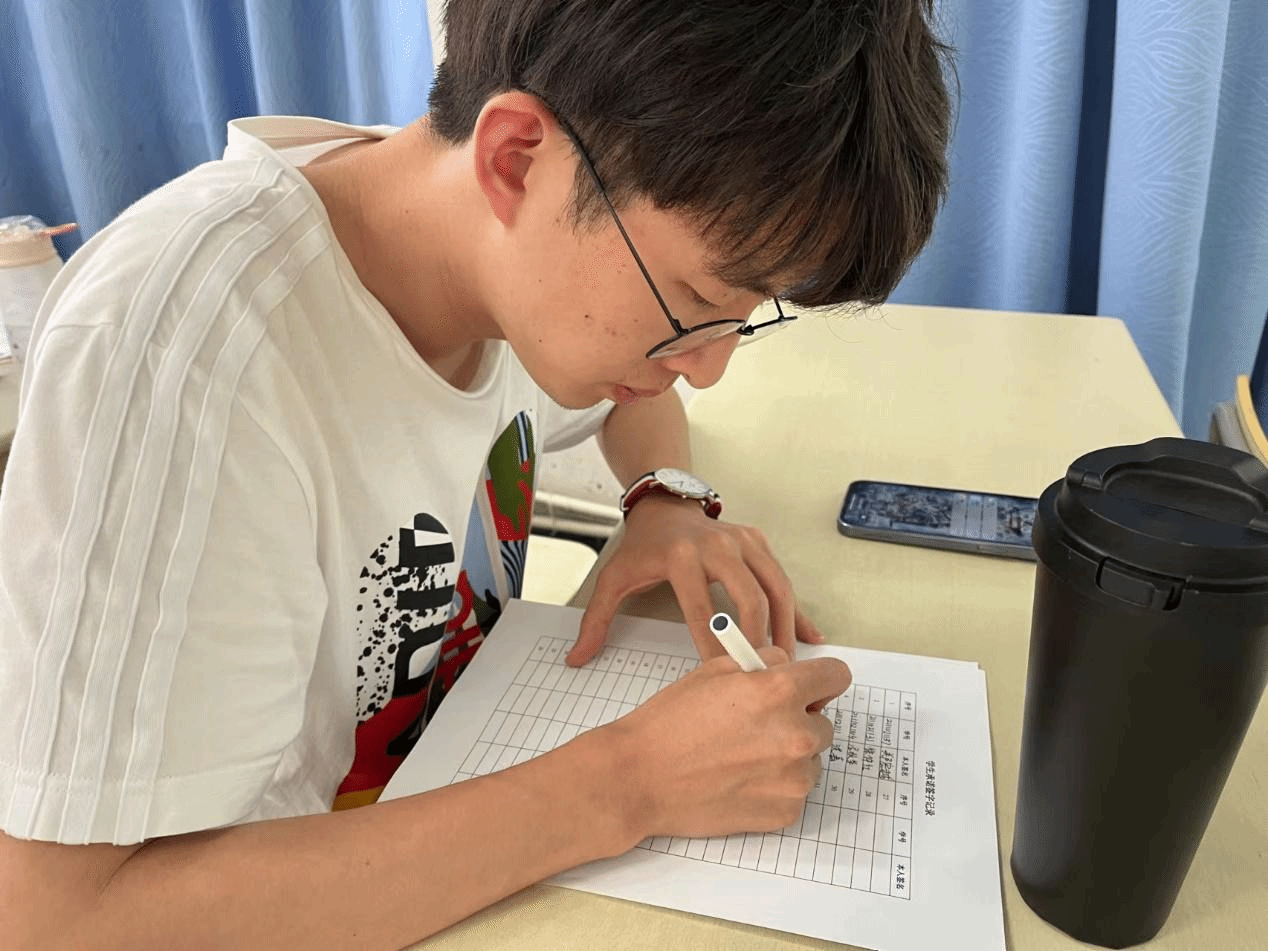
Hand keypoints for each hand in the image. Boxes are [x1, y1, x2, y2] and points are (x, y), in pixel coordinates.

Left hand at [568, 496, 824, 665]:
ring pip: (776, 588)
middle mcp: (717, 546)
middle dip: (759, 641)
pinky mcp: (758, 540)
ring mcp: (742, 540)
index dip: (715, 648)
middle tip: (764, 676)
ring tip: (787, 665)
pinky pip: (783, 578)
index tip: (725, 679)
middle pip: (749, 600)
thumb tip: (576, 659)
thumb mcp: (614, 579)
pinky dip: (797, 609)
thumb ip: (596, 620)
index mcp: (681, 558)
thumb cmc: (642, 547)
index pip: (703, 611)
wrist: (664, 503)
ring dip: (785, 628)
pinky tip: (810, 636)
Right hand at [601, 646, 852, 838]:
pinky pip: (794, 792)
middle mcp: (796, 735)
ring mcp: (793, 779)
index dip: (821, 679)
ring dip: (788, 756)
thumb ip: (764, 664)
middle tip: (757, 727)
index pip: (837, 676)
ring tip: (741, 757)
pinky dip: (775, 787)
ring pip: (811, 760)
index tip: (811, 687)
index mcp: (781, 692)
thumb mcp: (715, 671)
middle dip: (798, 720)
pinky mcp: (785, 812)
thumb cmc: (670, 721)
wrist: (639, 777)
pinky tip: (738, 781)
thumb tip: (791, 668)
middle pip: (824, 722)